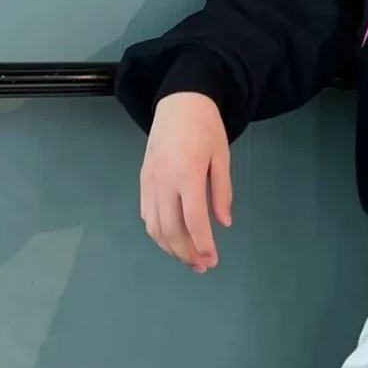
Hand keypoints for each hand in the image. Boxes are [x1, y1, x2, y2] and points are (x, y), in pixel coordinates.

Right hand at [140, 92, 232, 273]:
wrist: (179, 102)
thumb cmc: (206, 127)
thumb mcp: (221, 156)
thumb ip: (222, 191)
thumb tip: (224, 224)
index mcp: (187, 174)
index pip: (193, 220)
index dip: (203, 244)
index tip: (213, 259)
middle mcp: (163, 181)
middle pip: (171, 229)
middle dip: (186, 253)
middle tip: (203, 265)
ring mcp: (149, 182)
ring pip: (154, 227)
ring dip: (170, 248)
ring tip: (188, 258)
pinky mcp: (143, 180)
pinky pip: (146, 214)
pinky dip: (158, 233)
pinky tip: (172, 239)